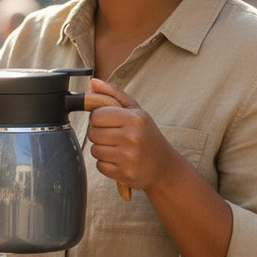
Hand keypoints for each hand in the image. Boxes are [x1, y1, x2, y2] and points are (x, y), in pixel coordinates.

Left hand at [86, 78, 174, 193]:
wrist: (164, 166)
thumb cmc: (147, 135)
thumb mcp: (136, 111)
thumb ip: (114, 94)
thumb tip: (92, 82)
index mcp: (134, 118)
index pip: (96, 115)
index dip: (99, 118)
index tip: (109, 121)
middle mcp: (132, 137)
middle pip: (93, 133)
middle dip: (99, 134)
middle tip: (114, 136)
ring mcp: (129, 157)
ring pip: (95, 150)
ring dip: (102, 149)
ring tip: (117, 148)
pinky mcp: (125, 173)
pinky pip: (100, 165)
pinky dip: (106, 164)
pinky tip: (119, 160)